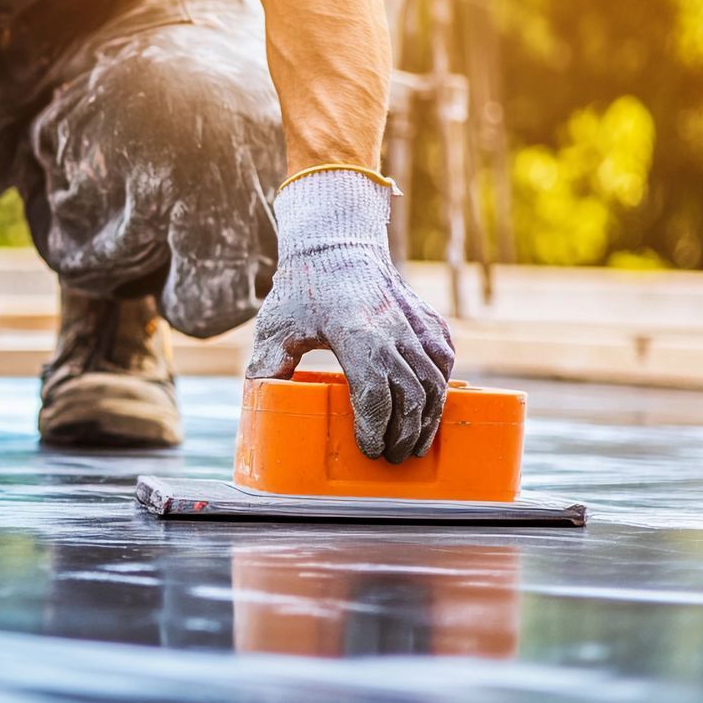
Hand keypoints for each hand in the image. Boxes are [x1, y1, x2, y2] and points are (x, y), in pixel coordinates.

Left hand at [247, 170, 455, 462]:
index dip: (376, 427)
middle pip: (411, 395)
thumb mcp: (276, 325)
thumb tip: (259, 399)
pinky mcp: (429, 320)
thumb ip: (269, 363)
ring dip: (427, 419)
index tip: (369, 449)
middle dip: (404, 433)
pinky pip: (444, 360)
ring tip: (413, 444)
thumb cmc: (304, 289)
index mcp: (356, 334)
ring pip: (435, 382)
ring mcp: (415, 324)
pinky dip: (442, 388)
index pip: (376, 392)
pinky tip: (429, 408)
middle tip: (391, 457)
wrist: (337, 244)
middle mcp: (393, 330)